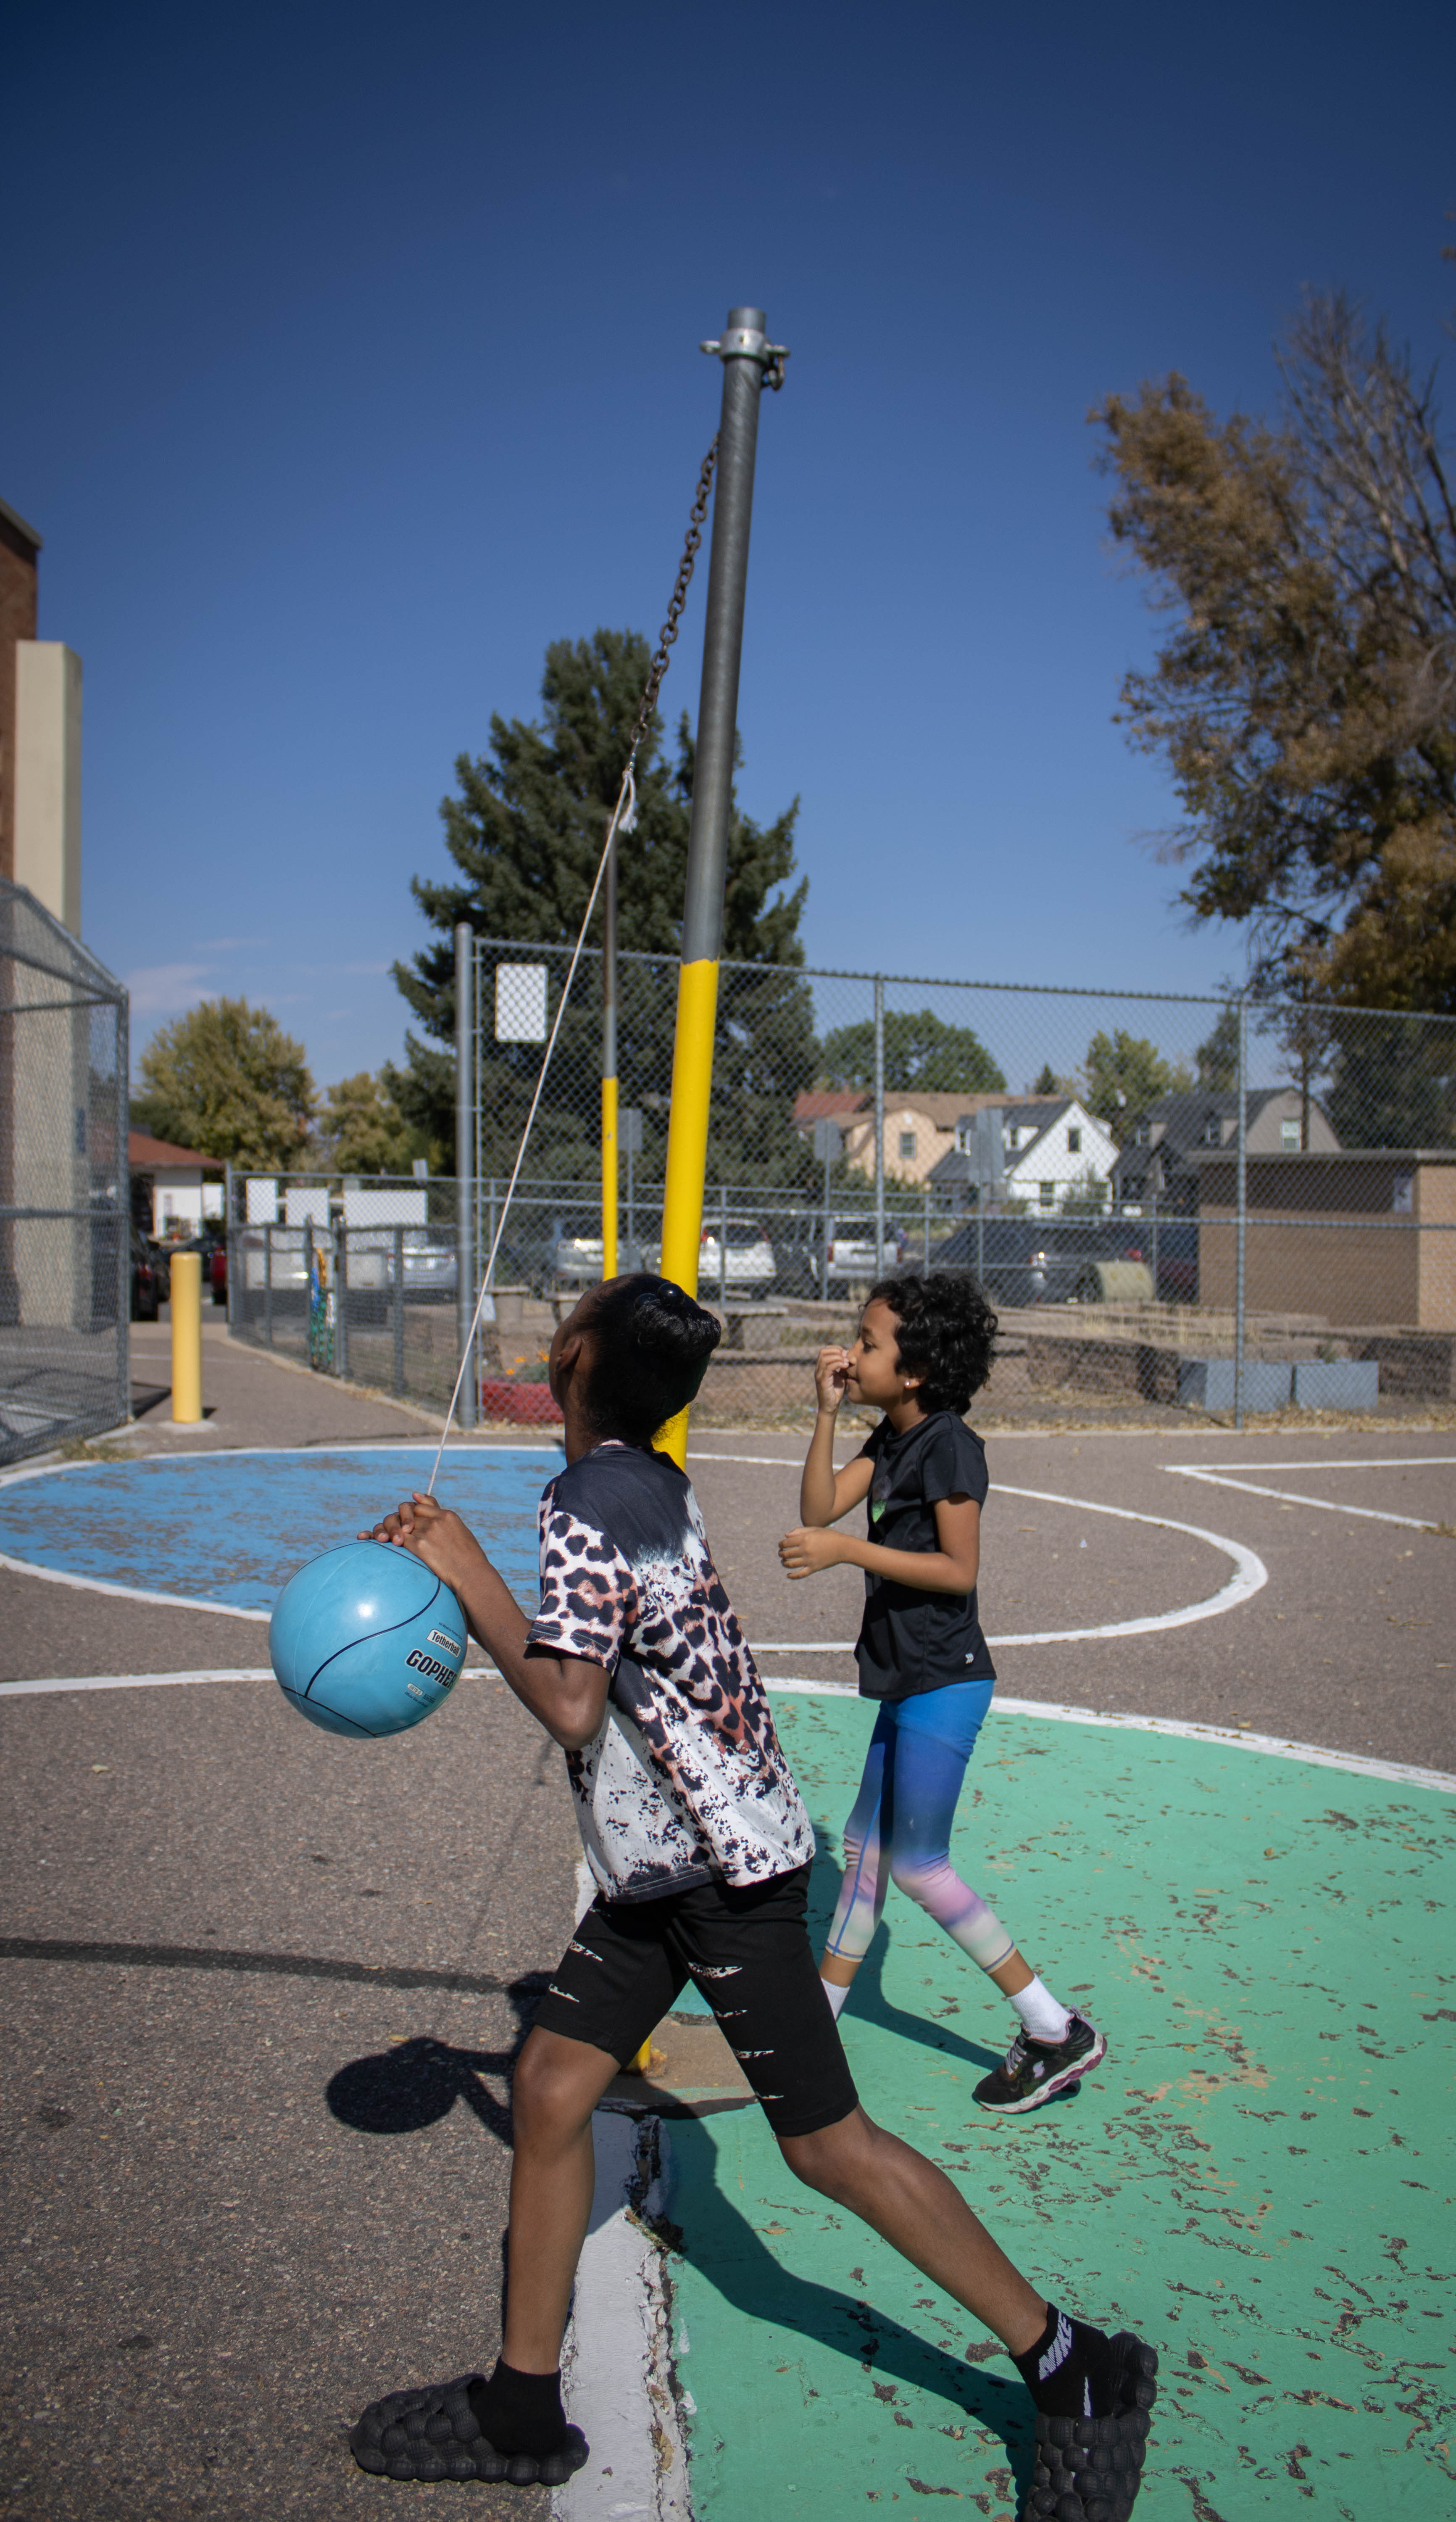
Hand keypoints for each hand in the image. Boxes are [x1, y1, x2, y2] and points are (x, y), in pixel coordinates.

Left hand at [358, 1492, 492, 1598]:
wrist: (473, 1575)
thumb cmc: (470, 1559)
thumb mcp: (461, 1533)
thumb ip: (446, 1522)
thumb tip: (428, 1508)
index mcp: (448, 1515)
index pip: (421, 1505)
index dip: (409, 1512)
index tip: (403, 1520)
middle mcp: (436, 1520)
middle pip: (407, 1511)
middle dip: (396, 1520)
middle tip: (393, 1532)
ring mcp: (427, 1531)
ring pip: (399, 1523)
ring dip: (389, 1530)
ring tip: (384, 1538)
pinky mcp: (419, 1546)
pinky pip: (396, 1538)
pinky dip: (387, 1540)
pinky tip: (382, 1545)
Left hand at [779, 1524, 846, 1578]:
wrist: (843, 1547)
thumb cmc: (828, 1536)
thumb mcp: (814, 1530)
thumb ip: (799, 1531)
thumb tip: (785, 1536)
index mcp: (805, 1538)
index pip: (786, 1543)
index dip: (781, 1544)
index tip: (781, 1545)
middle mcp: (805, 1549)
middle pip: (786, 1554)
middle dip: (781, 1553)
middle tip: (781, 1553)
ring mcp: (809, 1560)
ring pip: (790, 1564)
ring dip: (784, 1563)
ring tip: (783, 1562)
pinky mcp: (814, 1568)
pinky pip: (800, 1574)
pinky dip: (792, 1576)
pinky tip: (788, 1575)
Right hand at [813, 1345, 851, 1413]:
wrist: (830, 1406)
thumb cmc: (836, 1392)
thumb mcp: (841, 1376)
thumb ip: (842, 1367)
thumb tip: (849, 1356)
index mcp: (821, 1367)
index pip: (824, 1350)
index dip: (835, 1348)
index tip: (846, 1353)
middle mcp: (818, 1369)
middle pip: (823, 1351)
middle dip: (836, 1351)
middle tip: (846, 1357)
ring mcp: (819, 1375)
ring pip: (825, 1358)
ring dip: (838, 1357)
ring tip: (847, 1362)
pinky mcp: (822, 1381)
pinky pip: (829, 1367)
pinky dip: (838, 1364)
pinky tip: (845, 1366)